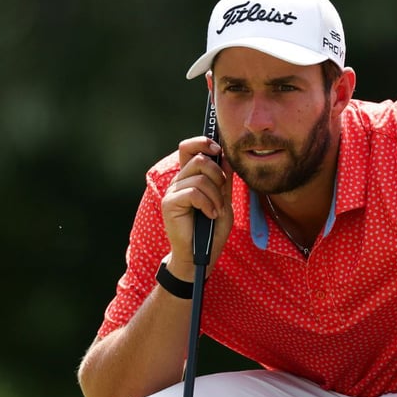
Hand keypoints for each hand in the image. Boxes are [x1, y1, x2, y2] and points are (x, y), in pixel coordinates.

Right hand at [162, 136, 233, 275]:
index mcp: (190, 177)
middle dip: (218, 175)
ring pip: (200, 178)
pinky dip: (208, 204)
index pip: (189, 147)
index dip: (203, 142)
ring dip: (216, 196)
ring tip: (216, 211)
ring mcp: (172, 191)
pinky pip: (193, 193)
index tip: (218, 150)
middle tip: (222, 193)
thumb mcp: (224, 200)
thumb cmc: (212, 230)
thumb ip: (224, 180)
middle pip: (199, 159)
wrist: (200, 254)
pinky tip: (210, 215)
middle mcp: (179, 181)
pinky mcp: (169, 203)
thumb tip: (226, 157)